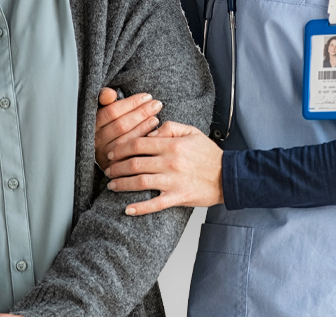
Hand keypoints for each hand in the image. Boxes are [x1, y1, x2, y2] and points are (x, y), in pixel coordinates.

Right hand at [94, 88, 162, 170]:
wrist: (109, 154)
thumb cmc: (110, 125)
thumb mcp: (105, 110)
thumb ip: (105, 98)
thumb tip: (110, 93)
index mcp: (94, 124)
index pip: (112, 111)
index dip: (131, 103)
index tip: (146, 96)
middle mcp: (97, 140)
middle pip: (120, 125)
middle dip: (141, 113)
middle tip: (156, 104)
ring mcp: (105, 154)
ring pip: (126, 140)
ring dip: (143, 127)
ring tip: (156, 118)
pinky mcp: (113, 166)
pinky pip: (130, 154)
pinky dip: (142, 142)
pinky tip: (153, 135)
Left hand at [105, 121, 224, 215]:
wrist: (228, 176)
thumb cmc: (209, 153)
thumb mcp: (192, 131)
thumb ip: (170, 127)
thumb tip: (149, 133)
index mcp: (172, 145)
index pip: (138, 143)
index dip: (121, 147)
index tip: (112, 152)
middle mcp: (170, 162)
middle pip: (135, 163)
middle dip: (117, 166)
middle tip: (107, 169)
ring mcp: (173, 181)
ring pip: (140, 182)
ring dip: (122, 184)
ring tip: (112, 185)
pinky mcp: (178, 197)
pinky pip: (155, 204)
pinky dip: (140, 208)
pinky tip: (127, 209)